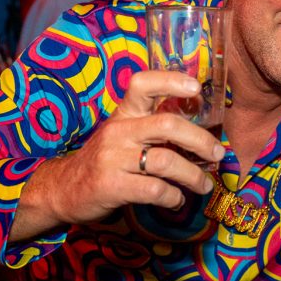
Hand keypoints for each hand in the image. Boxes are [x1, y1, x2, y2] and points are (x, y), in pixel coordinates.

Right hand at [25, 70, 224, 230]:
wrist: (62, 189)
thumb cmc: (104, 161)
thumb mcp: (123, 136)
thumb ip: (153, 130)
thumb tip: (202, 137)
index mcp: (123, 114)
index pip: (142, 84)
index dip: (171, 81)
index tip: (196, 88)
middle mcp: (118, 131)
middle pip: (167, 125)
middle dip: (201, 140)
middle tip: (217, 154)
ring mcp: (113, 158)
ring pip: (166, 161)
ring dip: (193, 176)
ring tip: (204, 185)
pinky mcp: (112, 185)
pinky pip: (155, 189)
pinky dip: (174, 196)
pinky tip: (176, 199)